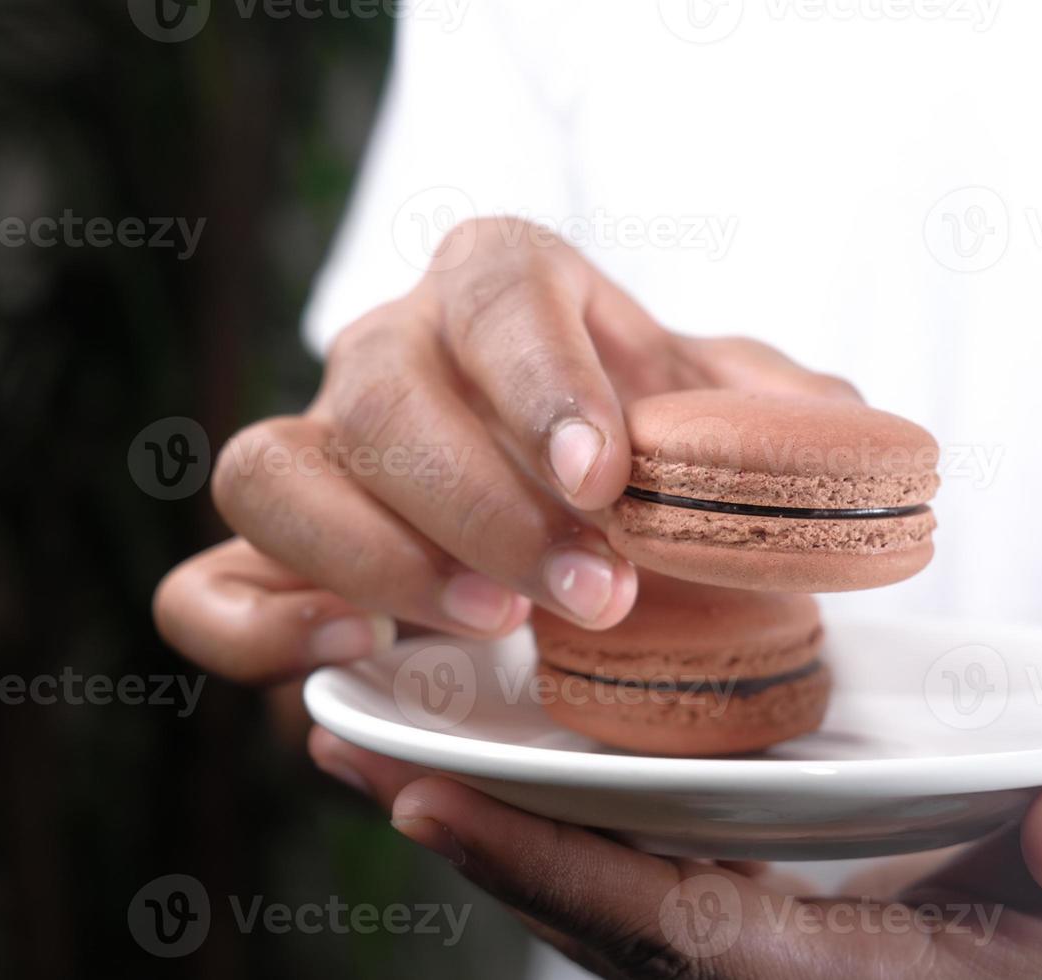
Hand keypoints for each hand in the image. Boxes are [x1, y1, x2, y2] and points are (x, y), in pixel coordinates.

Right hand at [154, 218, 856, 683]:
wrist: (581, 533)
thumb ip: (778, 420)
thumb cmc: (653, 465)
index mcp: (500, 294)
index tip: (603, 477)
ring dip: (375, 555)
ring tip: (493, 627)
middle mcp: (388, 356)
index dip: (535, 372)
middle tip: (590, 594)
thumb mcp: (730, 429)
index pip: (489, 281)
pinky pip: (202, 589)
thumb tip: (839, 439)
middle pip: (378, 387)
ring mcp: (314, 456)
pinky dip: (259, 626)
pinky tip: (359, 651)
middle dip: (482, 502)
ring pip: (268, 469)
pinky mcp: (269, 565)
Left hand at [309, 732, 1041, 979]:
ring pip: (617, 901)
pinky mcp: (801, 908)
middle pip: (610, 924)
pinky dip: (571, 824)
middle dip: (477, 841)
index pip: (689, 935)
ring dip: (503, 826)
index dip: (557, 874)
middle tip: (346, 739)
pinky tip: (510, 760)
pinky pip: (659, 874)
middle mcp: (817, 975)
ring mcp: (801, 945)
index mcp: (890, 979)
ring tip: (385, 737)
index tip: (430, 794)